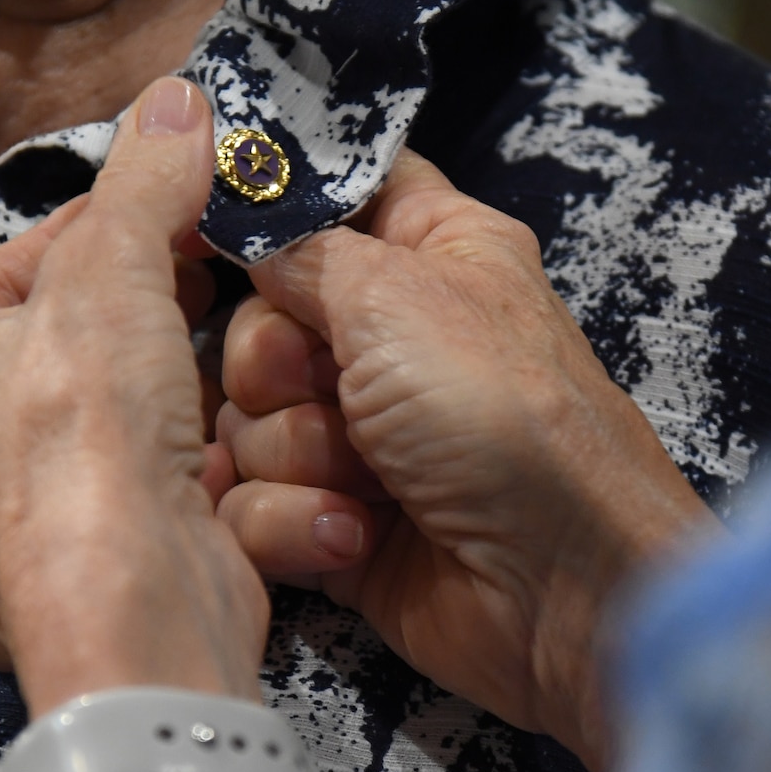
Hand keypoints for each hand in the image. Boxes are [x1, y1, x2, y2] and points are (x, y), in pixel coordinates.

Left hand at [0, 77, 262, 713]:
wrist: (134, 616)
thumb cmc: (86, 445)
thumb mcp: (117, 273)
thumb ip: (143, 184)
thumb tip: (177, 100)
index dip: (89, 238)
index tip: (160, 219)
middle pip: (38, 367)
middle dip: (123, 327)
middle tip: (194, 291)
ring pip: (78, 449)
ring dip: (149, 407)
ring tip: (214, 366)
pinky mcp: (58, 606)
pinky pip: (113, 519)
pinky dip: (164, 484)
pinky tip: (219, 452)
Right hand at [215, 151, 720, 771]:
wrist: (562, 584)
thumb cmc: (500, 413)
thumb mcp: (396, 295)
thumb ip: (302, 248)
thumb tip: (245, 223)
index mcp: (432, 251)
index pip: (341, 187)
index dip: (273, 197)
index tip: (208, 217)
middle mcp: (393, 336)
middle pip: (261, 316)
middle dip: (274, 362)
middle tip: (327, 384)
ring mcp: (362, 433)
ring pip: (246, 417)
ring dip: (294, 451)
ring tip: (367, 478)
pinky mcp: (334, 518)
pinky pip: (253, 501)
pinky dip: (295, 521)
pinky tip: (355, 535)